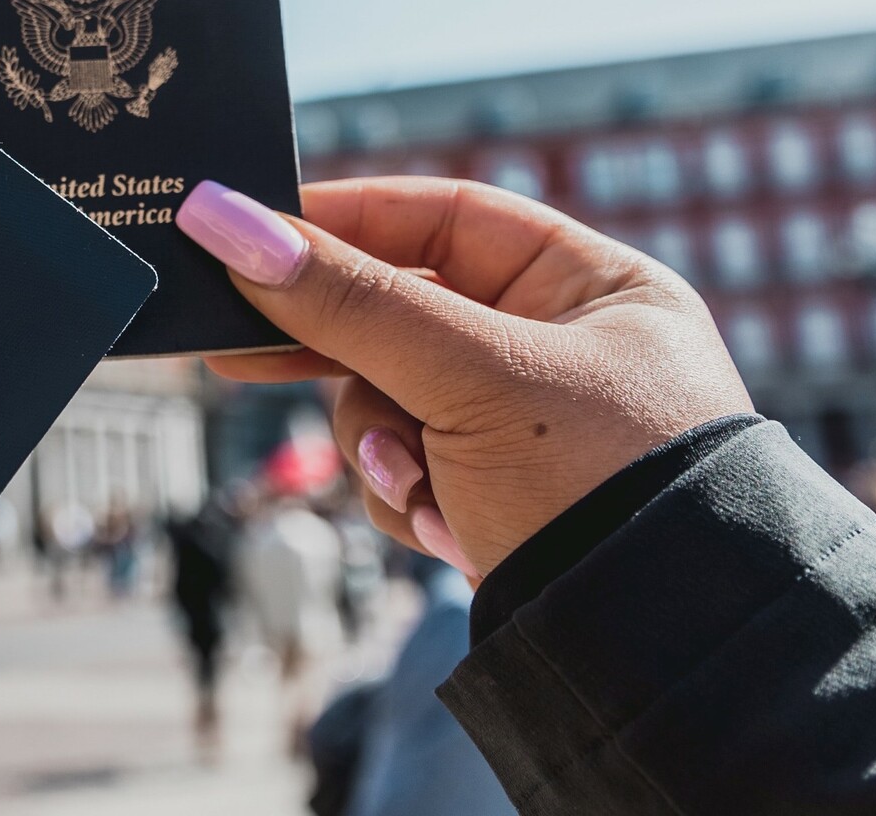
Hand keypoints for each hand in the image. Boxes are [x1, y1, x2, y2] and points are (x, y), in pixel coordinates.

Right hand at [179, 176, 751, 576]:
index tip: (250, 232)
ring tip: (415, 483)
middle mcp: (560, 348)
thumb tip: (222, 218)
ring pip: (385, 400)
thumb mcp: (467, 376)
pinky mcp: (494, 498)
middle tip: (233, 349)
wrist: (653, 657)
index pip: (444, 218)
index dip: (346, 221)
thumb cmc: (597, 484)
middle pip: (400, 314)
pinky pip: (405, 469)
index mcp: (592, 286)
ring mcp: (524, 429)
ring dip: (380, 444)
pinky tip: (447, 529)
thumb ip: (344, 300)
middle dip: (337, 352)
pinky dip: (407, 497)